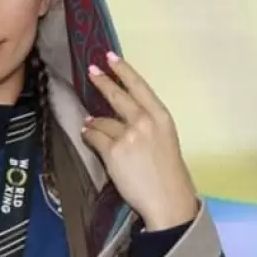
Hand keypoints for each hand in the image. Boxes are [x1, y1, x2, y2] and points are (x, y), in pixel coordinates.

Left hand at [81, 51, 199, 230]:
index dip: (124, 70)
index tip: (111, 57)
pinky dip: (89, 135)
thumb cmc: (168, 174)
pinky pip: (94, 137)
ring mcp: (128, 135)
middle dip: (102, 81)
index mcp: (162, 117)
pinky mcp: (113, 151)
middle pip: (118, 96)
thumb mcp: (165, 141)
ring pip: (102, 120)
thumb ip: (147, 126)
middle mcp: (145, 121)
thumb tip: (122, 119)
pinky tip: (87, 136)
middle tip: (92, 70)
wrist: (167, 199)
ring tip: (89, 124)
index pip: (140, 86)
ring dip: (93, 122)